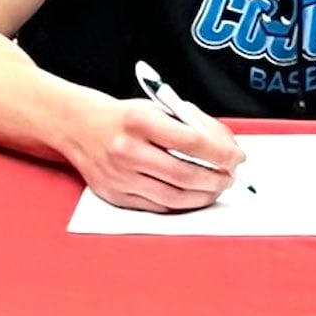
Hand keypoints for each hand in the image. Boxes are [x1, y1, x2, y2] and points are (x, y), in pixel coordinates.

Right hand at [62, 94, 244, 212]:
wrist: (79, 126)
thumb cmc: (125, 117)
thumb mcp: (158, 107)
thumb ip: (193, 123)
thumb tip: (227, 147)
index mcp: (140, 120)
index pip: (191, 141)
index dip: (221, 153)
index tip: (237, 157)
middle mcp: (127, 149)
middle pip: (185, 173)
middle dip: (217, 179)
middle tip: (232, 177)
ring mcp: (120, 176)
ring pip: (173, 197)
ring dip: (203, 196)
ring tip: (217, 188)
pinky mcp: (116, 196)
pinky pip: (157, 207)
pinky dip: (182, 205)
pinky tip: (194, 197)